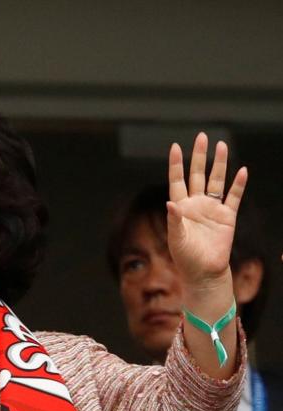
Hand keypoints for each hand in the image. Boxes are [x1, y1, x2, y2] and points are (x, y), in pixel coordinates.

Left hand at [165, 133, 247, 288]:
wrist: (204, 272)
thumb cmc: (185, 258)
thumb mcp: (176, 239)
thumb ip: (174, 220)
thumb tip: (170, 203)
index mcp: (180, 208)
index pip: (177, 181)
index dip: (176, 164)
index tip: (175, 147)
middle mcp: (196, 204)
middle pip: (198, 175)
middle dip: (199, 156)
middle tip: (202, 137)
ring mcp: (212, 209)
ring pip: (216, 181)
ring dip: (219, 164)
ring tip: (221, 146)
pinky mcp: (228, 217)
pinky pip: (234, 197)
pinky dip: (238, 185)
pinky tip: (242, 171)